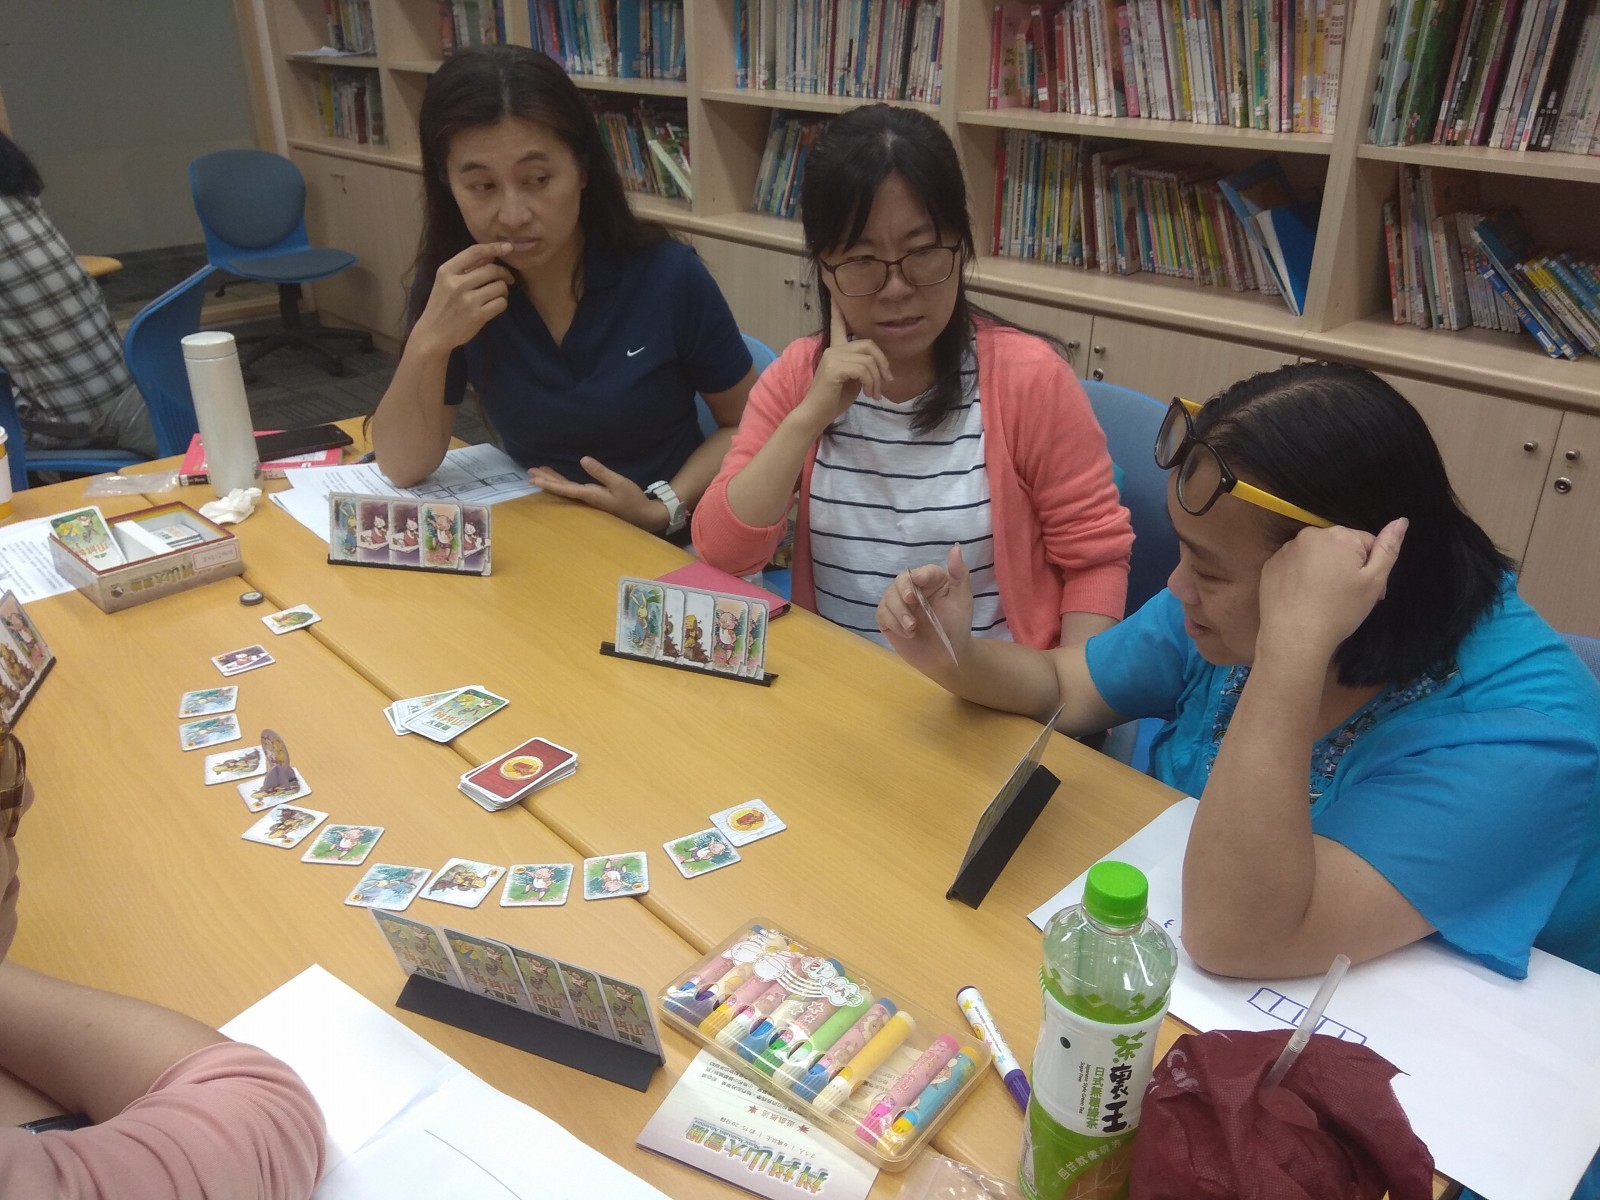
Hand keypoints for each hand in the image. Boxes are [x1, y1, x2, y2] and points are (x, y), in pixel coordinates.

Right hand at [411, 243, 514, 354]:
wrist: (433, 333)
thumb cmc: (442, 305)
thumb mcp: (446, 281)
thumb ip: (466, 268)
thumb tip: (491, 254)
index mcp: (447, 271)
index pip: (474, 252)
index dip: (494, 247)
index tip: (508, 247)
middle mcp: (457, 284)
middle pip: (492, 270)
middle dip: (504, 273)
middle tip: (506, 279)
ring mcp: (468, 301)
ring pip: (500, 287)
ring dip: (503, 290)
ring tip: (496, 295)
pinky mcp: (477, 316)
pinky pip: (501, 303)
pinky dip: (502, 303)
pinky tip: (494, 306)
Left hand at [527, 457, 668, 532]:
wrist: (643, 516)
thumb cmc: (632, 499)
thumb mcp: (619, 483)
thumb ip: (601, 472)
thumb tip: (583, 460)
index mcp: (589, 495)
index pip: (564, 488)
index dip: (548, 482)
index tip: (534, 478)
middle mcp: (586, 499)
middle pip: (561, 488)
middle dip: (545, 480)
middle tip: (530, 472)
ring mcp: (589, 499)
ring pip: (566, 489)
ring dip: (552, 480)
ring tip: (538, 473)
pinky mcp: (594, 498)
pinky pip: (573, 489)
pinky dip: (563, 482)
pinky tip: (558, 479)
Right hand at [792, 302, 893, 433]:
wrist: (816, 415)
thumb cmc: (833, 400)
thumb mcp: (852, 380)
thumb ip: (861, 367)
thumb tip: (880, 366)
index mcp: (835, 350)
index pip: (838, 325)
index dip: (838, 310)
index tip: (836, 295)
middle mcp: (833, 349)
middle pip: (869, 344)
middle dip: (883, 363)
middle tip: (886, 382)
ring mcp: (832, 357)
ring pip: (868, 360)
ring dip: (877, 379)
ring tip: (875, 394)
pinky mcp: (834, 368)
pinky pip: (863, 369)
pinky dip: (871, 383)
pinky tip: (869, 394)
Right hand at [876, 545, 973, 673]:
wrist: (945, 656)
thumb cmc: (956, 625)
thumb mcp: (962, 599)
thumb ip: (959, 574)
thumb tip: (956, 547)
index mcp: (932, 580)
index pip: (922, 571)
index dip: (920, 575)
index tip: (920, 582)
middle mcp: (913, 588)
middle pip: (901, 580)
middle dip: (904, 591)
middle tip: (911, 602)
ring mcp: (899, 603)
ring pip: (889, 597)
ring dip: (899, 612)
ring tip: (913, 628)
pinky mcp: (888, 618)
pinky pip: (882, 614)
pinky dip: (893, 623)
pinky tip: (907, 634)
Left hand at [1256, 518, 1407, 659]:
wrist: (1294, 636)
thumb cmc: (1340, 610)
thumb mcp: (1374, 581)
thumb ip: (1388, 548)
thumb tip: (1401, 521)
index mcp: (1339, 535)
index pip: (1366, 543)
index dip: (1371, 567)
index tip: (1370, 592)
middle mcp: (1310, 535)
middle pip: (1339, 547)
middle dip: (1347, 567)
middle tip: (1348, 597)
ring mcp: (1286, 549)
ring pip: (1315, 555)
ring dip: (1323, 570)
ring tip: (1324, 599)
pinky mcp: (1269, 565)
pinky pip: (1293, 565)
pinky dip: (1301, 577)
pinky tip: (1304, 598)